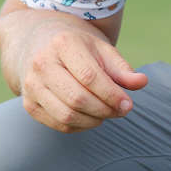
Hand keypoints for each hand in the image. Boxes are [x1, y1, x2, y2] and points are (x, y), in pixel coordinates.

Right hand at [17, 28, 149, 132]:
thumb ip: (122, 68)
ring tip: (105, 113)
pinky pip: (59, 124)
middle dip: (104, 110)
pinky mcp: (29, 104)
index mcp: (63, 44)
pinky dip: (80, 126)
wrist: (39, 44)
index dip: (112, 95)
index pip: (90, 76)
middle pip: (77, 98)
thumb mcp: (101, 50)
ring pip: (67, 116)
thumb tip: (141, 82)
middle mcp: (42, 63)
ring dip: (93, 121)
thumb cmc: (78, 48)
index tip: (128, 104)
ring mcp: (32, 85)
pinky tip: (90, 117)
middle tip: (119, 111)